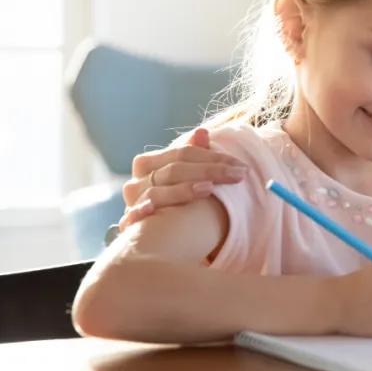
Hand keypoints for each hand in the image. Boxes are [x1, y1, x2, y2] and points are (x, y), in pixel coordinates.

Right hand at [118, 127, 246, 229]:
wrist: (155, 238)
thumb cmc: (174, 201)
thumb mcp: (186, 177)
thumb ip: (194, 155)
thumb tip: (202, 132)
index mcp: (149, 163)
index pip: (183, 153)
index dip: (214, 157)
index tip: (241, 165)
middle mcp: (137, 181)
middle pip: (174, 170)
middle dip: (210, 170)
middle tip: (238, 175)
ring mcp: (133, 202)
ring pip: (157, 191)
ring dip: (183, 190)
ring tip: (209, 188)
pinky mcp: (130, 224)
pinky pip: (134, 216)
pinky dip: (143, 210)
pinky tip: (153, 209)